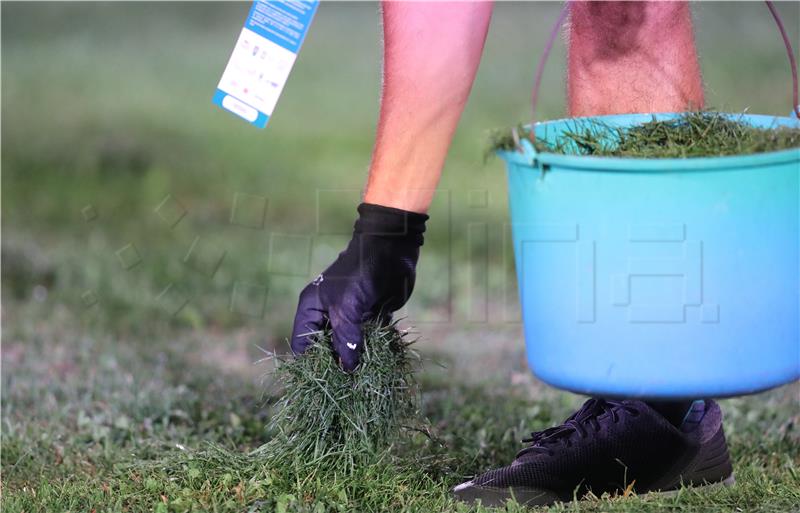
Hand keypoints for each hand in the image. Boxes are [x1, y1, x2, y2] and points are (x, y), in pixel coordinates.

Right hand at [290, 203, 427, 370]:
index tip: (324, 384)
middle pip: (326, 349)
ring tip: (367, 381)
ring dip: (358, 362)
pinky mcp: (371, 317)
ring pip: (350, 347)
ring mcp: (350, 317)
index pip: (302, 345)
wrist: (392, 248)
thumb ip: (345, 337)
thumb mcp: (347, 306)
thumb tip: (346, 369)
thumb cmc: (362, 273)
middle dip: (336, 366)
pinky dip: (376, 352)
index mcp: (311, 309)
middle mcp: (327, 315)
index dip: (311, 365)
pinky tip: (383, 365)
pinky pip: (370, 341)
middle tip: (349, 387)